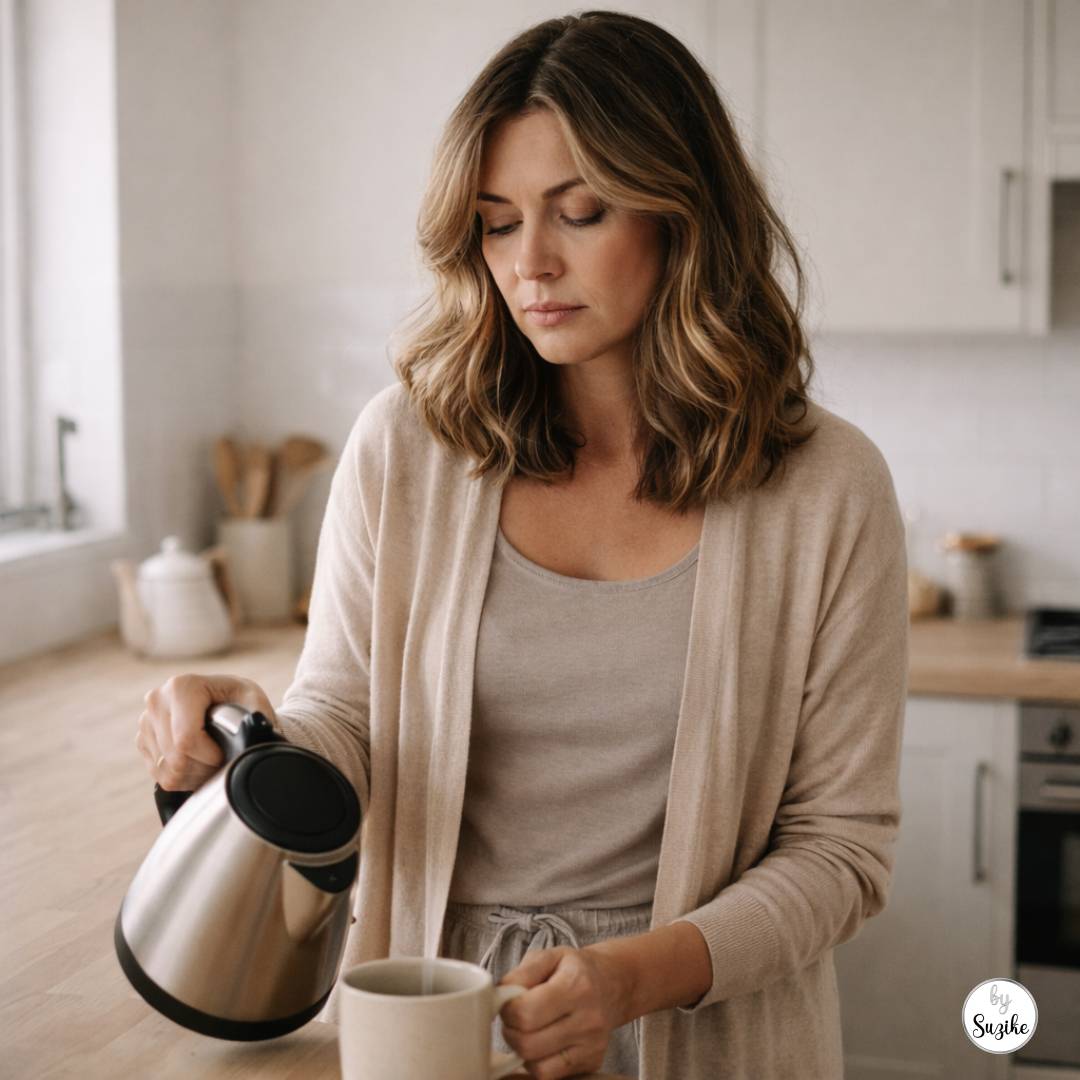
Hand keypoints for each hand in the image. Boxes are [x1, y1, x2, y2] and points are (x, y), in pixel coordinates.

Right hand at [136, 673, 276, 791]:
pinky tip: (197, 762)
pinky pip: (160, 775)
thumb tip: (253, 735)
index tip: (226, 753)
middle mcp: (157, 701)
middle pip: (175, 758)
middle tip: (222, 759)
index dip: (210, 756)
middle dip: (204, 767)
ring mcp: (146, 722)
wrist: (226, 701)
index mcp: (181, 686)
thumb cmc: (241, 700)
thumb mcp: (254, 701)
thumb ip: (256, 718)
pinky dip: (183, 777)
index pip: (186, 740)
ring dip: (194, 774)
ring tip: (212, 760)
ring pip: (167, 770)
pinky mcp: (143, 741)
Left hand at [496, 944, 633, 1078]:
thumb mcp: (548, 956)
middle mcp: (588, 1019)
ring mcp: (592, 1045)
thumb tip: (497, 998)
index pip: (526, 1013)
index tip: (508, 1002)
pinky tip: (540, 1044)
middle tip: (515, 1018)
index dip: (507, 1010)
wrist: (612, 983)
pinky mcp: (592, 1063)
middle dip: (511, 1031)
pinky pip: (549, 1076)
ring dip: (522, 1050)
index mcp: (576, 985)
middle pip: (528, 1044)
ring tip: (528, 1030)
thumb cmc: (575, 969)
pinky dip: (537, 1063)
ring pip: (536, 1066)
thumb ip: (520, 974)